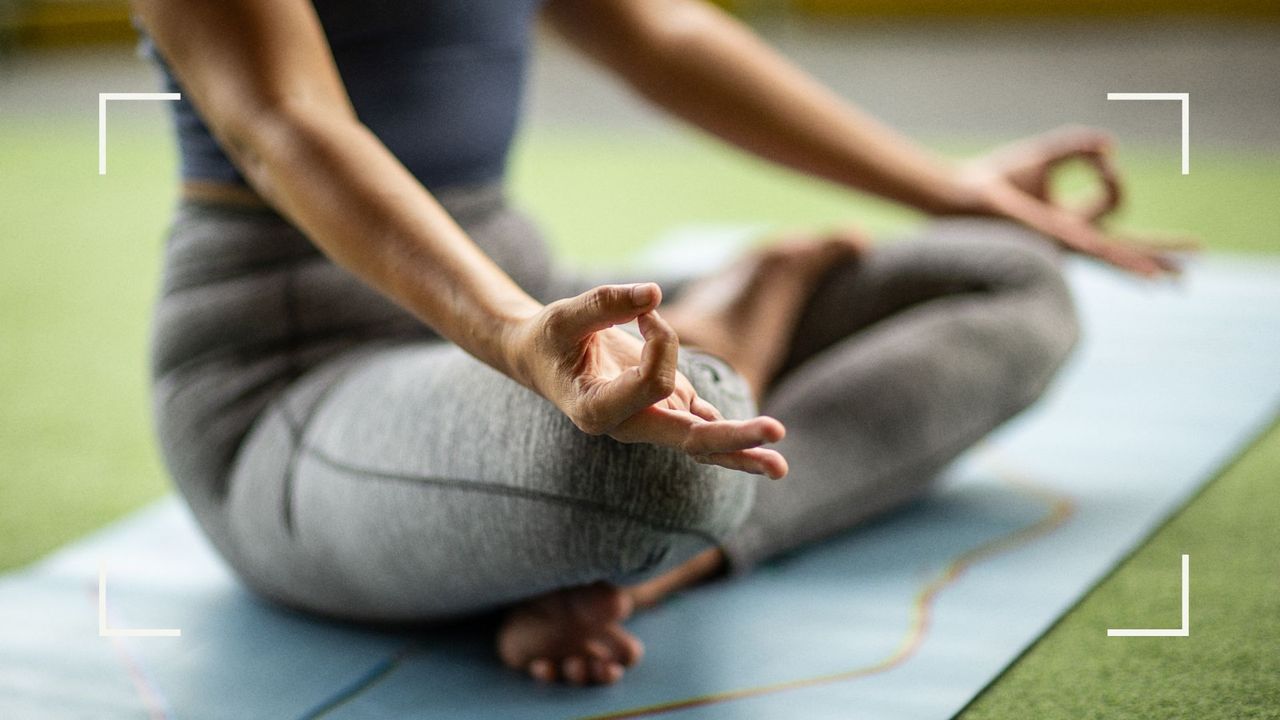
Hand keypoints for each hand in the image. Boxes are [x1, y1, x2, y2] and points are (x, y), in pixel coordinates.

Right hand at [507, 283, 788, 478]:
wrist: (542, 358)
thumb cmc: (551, 337)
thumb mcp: (565, 315)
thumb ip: (606, 303)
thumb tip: (653, 295)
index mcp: (598, 411)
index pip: (654, 383)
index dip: (662, 341)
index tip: (646, 311)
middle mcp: (629, 425)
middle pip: (690, 439)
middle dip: (735, 437)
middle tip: (777, 434)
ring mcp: (650, 422)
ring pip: (702, 443)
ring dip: (743, 452)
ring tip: (781, 468)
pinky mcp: (665, 410)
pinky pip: (702, 429)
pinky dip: (731, 435)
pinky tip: (762, 451)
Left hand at [954, 126, 1193, 276]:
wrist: (963, 193)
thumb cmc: (996, 180)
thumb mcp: (1046, 155)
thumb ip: (1079, 147)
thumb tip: (1109, 147)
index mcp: (1072, 220)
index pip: (1115, 205)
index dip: (1114, 175)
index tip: (1100, 157)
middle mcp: (1072, 237)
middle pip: (1127, 246)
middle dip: (1161, 251)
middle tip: (1196, 258)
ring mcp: (1065, 243)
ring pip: (1116, 256)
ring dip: (1148, 264)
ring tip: (1178, 279)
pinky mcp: (1055, 240)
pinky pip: (1097, 250)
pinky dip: (1123, 260)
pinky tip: (1145, 273)